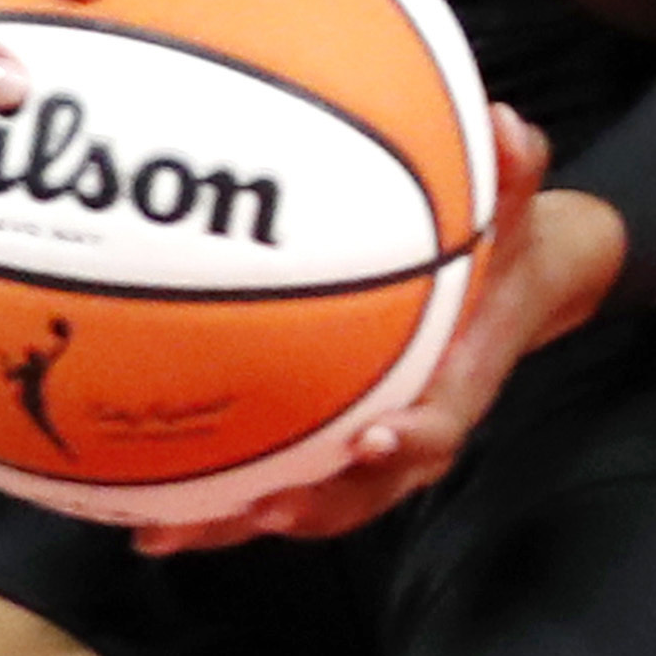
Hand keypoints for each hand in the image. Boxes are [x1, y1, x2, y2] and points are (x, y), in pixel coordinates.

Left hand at [136, 107, 620, 550]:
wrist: (505, 294)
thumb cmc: (499, 254)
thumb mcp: (517, 213)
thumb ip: (514, 175)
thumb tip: (505, 123)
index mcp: (455, 389)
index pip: (439, 427)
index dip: (409, 440)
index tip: (374, 438)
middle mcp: (408, 434)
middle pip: (356, 491)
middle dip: (305, 505)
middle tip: (255, 508)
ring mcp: (361, 452)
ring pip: (299, 500)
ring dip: (234, 521)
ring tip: (162, 533)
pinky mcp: (323, 449)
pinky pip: (266, 479)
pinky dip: (211, 499)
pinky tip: (137, 507)